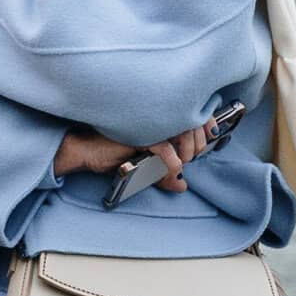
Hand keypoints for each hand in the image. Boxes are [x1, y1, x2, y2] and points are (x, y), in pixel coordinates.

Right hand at [53, 117, 220, 190]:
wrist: (86, 151)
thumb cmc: (112, 152)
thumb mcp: (145, 166)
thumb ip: (164, 173)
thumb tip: (181, 185)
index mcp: (160, 114)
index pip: (195, 110)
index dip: (207, 124)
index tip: (210, 137)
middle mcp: (156, 113)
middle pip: (193, 123)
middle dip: (197, 146)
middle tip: (189, 159)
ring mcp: (147, 121)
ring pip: (182, 133)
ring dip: (186, 154)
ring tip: (177, 165)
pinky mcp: (138, 133)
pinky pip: (164, 148)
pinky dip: (170, 162)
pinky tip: (169, 169)